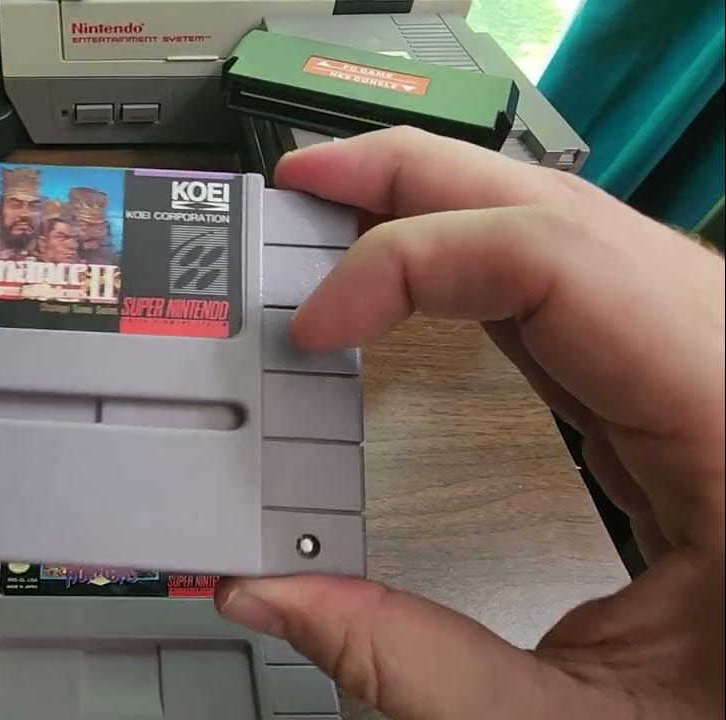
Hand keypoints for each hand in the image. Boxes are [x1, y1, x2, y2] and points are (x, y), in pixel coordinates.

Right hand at [216, 128, 723, 718]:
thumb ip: (410, 663)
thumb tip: (267, 597)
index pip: (559, 261)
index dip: (414, 262)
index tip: (316, 325)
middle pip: (569, 215)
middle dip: (422, 184)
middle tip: (305, 184)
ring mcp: (718, 373)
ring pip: (582, 238)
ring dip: (454, 216)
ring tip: (349, 216)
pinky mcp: (691, 397)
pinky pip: (587, 299)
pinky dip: (490, 275)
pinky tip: (429, 283)